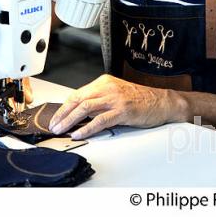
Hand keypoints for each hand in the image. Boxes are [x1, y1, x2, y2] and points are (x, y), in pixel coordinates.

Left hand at [49, 74, 187, 139]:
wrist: (161, 101)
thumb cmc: (139, 99)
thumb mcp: (115, 94)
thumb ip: (99, 100)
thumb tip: (79, 113)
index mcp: (104, 82)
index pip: (78, 93)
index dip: (64, 107)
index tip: (56, 117)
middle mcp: (108, 87)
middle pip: (78, 99)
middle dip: (63, 114)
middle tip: (53, 125)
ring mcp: (115, 98)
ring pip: (86, 108)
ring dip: (70, 120)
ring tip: (61, 130)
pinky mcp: (123, 111)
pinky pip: (100, 120)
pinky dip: (87, 128)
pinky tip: (79, 134)